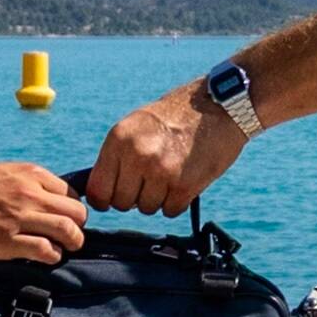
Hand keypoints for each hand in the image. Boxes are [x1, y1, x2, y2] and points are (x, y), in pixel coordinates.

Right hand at [0, 161, 85, 261]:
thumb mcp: (1, 173)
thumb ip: (27, 183)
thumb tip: (46, 199)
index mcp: (30, 174)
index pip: (72, 193)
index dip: (70, 209)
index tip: (62, 219)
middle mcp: (29, 193)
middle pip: (77, 213)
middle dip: (77, 227)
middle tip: (67, 236)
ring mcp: (20, 217)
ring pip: (69, 231)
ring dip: (71, 243)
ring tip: (62, 248)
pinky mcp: (8, 241)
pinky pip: (47, 250)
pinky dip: (52, 256)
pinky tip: (44, 257)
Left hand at [87, 88, 247, 214]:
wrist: (219, 105)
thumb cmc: (175, 116)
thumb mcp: (136, 126)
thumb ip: (117, 156)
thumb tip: (98, 191)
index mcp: (119, 139)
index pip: (97, 190)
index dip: (104, 199)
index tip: (112, 199)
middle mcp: (137, 155)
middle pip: (121, 203)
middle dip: (134, 197)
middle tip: (149, 180)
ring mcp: (161, 171)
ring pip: (147, 208)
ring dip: (157, 199)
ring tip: (170, 175)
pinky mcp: (184, 185)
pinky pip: (170, 210)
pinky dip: (177, 201)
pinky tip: (184, 180)